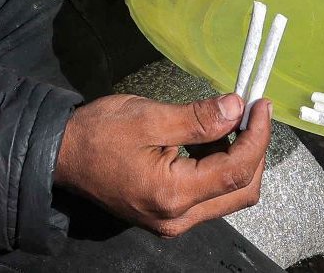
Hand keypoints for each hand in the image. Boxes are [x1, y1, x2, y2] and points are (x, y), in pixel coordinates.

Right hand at [54, 93, 269, 237]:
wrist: (62, 155)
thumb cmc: (100, 133)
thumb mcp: (149, 116)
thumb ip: (198, 117)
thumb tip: (237, 109)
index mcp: (173, 195)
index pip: (236, 171)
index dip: (258, 136)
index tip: (261, 104)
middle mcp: (178, 218)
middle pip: (241, 191)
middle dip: (255, 150)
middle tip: (252, 111)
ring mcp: (173, 220)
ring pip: (229, 195)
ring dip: (239, 157)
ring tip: (233, 119)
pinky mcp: (168, 212)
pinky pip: (210, 194)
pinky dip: (221, 165)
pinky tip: (214, 137)